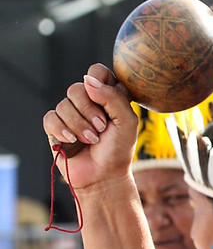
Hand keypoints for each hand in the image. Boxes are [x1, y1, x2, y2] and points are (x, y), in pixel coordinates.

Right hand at [42, 63, 137, 190]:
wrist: (103, 176)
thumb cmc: (119, 149)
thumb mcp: (126, 122)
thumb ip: (112, 97)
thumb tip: (88, 79)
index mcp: (108, 96)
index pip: (98, 72)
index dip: (99, 81)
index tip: (106, 99)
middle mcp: (89, 102)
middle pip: (77, 88)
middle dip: (90, 111)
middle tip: (102, 128)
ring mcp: (71, 114)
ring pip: (63, 104)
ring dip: (79, 125)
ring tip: (91, 140)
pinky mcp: (56, 127)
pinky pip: (50, 118)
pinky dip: (62, 130)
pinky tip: (71, 140)